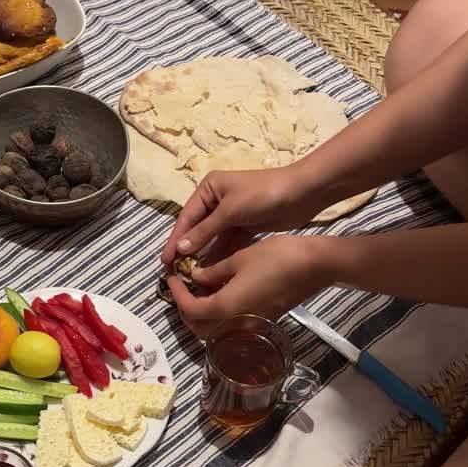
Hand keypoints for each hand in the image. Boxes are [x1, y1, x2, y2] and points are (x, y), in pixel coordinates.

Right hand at [161, 164, 318, 267]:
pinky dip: (220, 256)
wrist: (302, 194)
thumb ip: (206, 230)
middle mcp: (217, 201)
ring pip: (212, 239)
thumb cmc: (263, 195)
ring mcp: (231, 215)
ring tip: (191, 277)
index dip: (175, 240)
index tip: (165, 261)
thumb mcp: (230, 211)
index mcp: (209, 189)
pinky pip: (227, 244)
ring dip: (203, 256)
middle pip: (197, 229)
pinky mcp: (245, 227)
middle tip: (174, 272)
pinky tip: (211, 273)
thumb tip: (181, 249)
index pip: (187, 217)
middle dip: (187, 250)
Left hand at [169, 235, 333, 337]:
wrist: (314, 267)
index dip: (177, 295)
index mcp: (225, 308)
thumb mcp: (238, 259)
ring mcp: (250, 326)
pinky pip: (232, 326)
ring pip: (215, 331)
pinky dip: (219, 315)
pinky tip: (219, 293)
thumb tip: (196, 277)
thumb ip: (213, 272)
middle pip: (200, 329)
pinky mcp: (262, 322)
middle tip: (181, 289)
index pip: (190, 310)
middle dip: (186, 311)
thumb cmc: (276, 258)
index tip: (172, 278)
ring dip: (202, 315)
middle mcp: (236, 325)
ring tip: (198, 290)